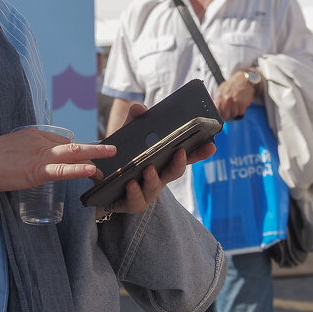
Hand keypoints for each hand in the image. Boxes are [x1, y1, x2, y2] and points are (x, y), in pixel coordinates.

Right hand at [0, 126, 115, 193]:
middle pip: (72, 145)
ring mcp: (39, 155)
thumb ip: (23, 154)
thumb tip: (28, 163)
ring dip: (95, 154)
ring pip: (73, 153)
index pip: (62, 141)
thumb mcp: (10, 150)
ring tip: (111, 156)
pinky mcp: (35, 171)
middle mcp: (40, 141)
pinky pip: (62, 170)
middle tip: (109, 154)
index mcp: (34, 136)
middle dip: (92, 150)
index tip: (90, 154)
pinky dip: (78, 169)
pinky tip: (92, 171)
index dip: (78, 149)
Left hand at [96, 104, 216, 218]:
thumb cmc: (121, 158)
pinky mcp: (132, 202)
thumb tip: (140, 108)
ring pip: (155, 187)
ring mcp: (147, 192)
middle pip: (175, 172)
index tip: (212, 145)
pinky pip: (136, 200)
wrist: (101, 182)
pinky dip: (134, 192)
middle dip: (179, 163)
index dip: (199, 152)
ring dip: (153, 178)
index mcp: (162, 162)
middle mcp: (159, 177)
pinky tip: (131, 183)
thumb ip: (134, 121)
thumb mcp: (127, 137)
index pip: (185, 157)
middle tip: (180, 153)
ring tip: (148, 169)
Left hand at [214, 71, 258, 120]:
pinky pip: (240, 113)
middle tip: (230, 112)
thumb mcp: (222, 90)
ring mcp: (235, 102)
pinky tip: (240, 105)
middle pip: (225, 115)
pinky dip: (241, 111)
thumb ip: (217, 99)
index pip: (217, 111)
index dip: (219, 115)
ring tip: (236, 106)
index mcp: (220, 96)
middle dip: (227, 115)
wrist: (244, 80)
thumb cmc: (232, 85)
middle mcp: (227, 99)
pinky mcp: (243, 103)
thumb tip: (214, 108)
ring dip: (235, 113)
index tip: (222, 115)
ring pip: (233, 115)